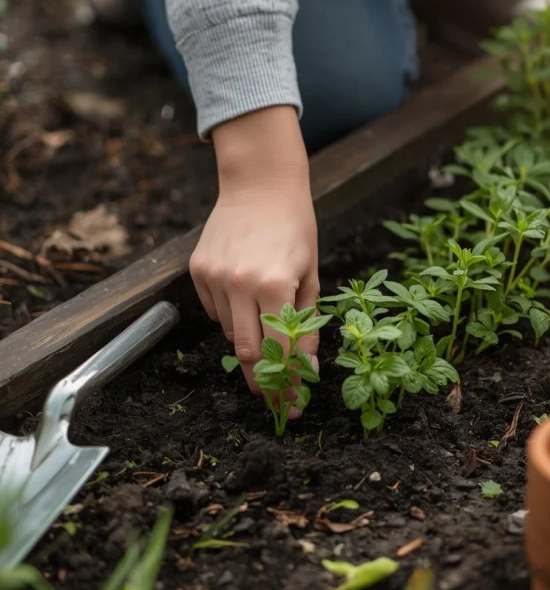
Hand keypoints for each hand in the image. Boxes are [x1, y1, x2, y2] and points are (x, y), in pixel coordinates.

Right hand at [190, 107, 319, 395]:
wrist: (260, 184)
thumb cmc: (295, 228)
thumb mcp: (311, 275)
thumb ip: (307, 325)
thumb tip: (304, 370)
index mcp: (275, 284)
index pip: (279, 349)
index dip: (287, 383)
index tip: (293, 406)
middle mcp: (240, 283)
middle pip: (246, 352)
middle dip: (262, 380)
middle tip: (275, 397)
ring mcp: (214, 277)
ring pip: (229, 333)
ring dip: (248, 342)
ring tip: (264, 325)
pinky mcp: (197, 271)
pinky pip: (213, 312)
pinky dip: (230, 317)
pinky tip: (244, 298)